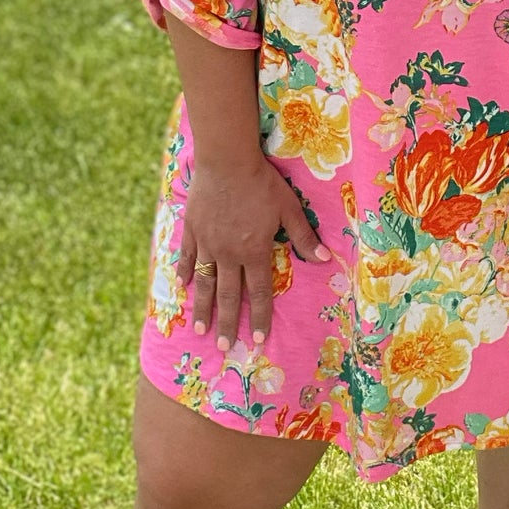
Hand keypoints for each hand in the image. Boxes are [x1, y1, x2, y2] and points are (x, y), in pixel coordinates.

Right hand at [179, 151, 329, 352]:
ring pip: (206, 282)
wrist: (227, 161)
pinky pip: (189, 257)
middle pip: (229, 295)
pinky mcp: (193, 230)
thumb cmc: (262, 183)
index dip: (260, 317)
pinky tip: (184, 287)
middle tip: (225, 347)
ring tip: (201, 329)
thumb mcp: (288, 208)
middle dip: (228, 323)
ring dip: (204, 308)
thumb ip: (302, 236)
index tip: (257, 340)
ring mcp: (208, 243)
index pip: (259, 292)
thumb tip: (324, 259)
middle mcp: (230, 254)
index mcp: (255, 252)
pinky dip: (186, 272)